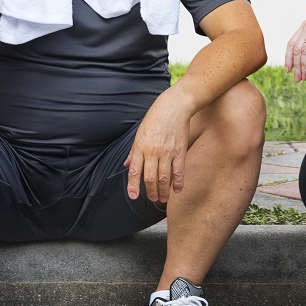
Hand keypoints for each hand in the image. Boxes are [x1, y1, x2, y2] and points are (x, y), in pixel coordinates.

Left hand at [124, 88, 191, 206]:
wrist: (175, 106)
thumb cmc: (155, 117)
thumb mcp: (140, 132)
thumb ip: (133, 151)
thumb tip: (126, 165)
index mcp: (140, 146)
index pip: (134, 171)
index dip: (133, 186)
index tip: (133, 196)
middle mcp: (153, 151)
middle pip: (150, 178)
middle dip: (150, 192)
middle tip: (152, 199)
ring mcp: (167, 152)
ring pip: (164, 177)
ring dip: (163, 191)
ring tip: (163, 199)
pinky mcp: (179, 151)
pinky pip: (178, 171)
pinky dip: (178, 182)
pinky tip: (176, 190)